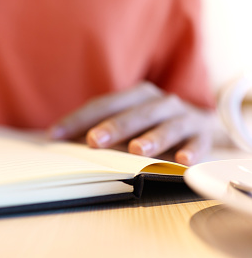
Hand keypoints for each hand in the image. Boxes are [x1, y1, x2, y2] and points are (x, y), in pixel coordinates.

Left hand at [49, 82, 212, 164]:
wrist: (198, 123)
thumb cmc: (150, 125)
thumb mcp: (126, 122)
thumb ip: (95, 130)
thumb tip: (56, 141)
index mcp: (135, 96)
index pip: (103, 105)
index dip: (79, 120)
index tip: (55, 136)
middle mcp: (159, 101)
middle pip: (134, 113)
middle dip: (114, 127)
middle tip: (95, 141)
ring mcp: (182, 116)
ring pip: (166, 126)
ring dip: (152, 138)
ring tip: (137, 151)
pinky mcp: (202, 134)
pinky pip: (197, 142)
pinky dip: (192, 150)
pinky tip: (183, 161)